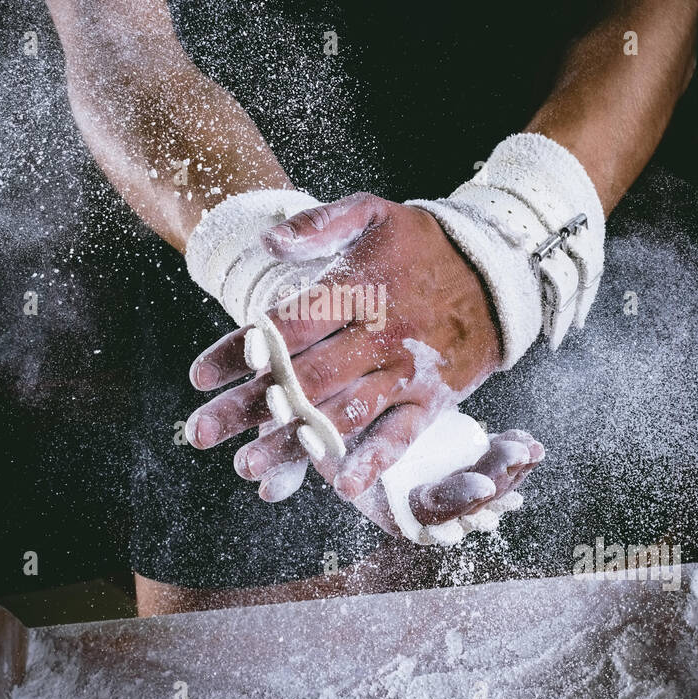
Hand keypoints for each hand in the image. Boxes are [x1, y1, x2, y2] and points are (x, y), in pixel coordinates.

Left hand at [186, 193, 516, 513]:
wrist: (499, 271)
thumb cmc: (422, 245)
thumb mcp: (374, 213)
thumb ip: (319, 225)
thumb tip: (268, 244)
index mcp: (354, 289)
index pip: (283, 325)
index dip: (236, 352)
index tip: (197, 378)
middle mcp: (377, 333)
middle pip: (301, 377)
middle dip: (247, 408)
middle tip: (199, 434)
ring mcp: (406, 369)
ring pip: (342, 412)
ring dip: (293, 444)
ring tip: (247, 467)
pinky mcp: (433, 397)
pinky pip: (401, 433)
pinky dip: (374, 461)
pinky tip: (342, 485)